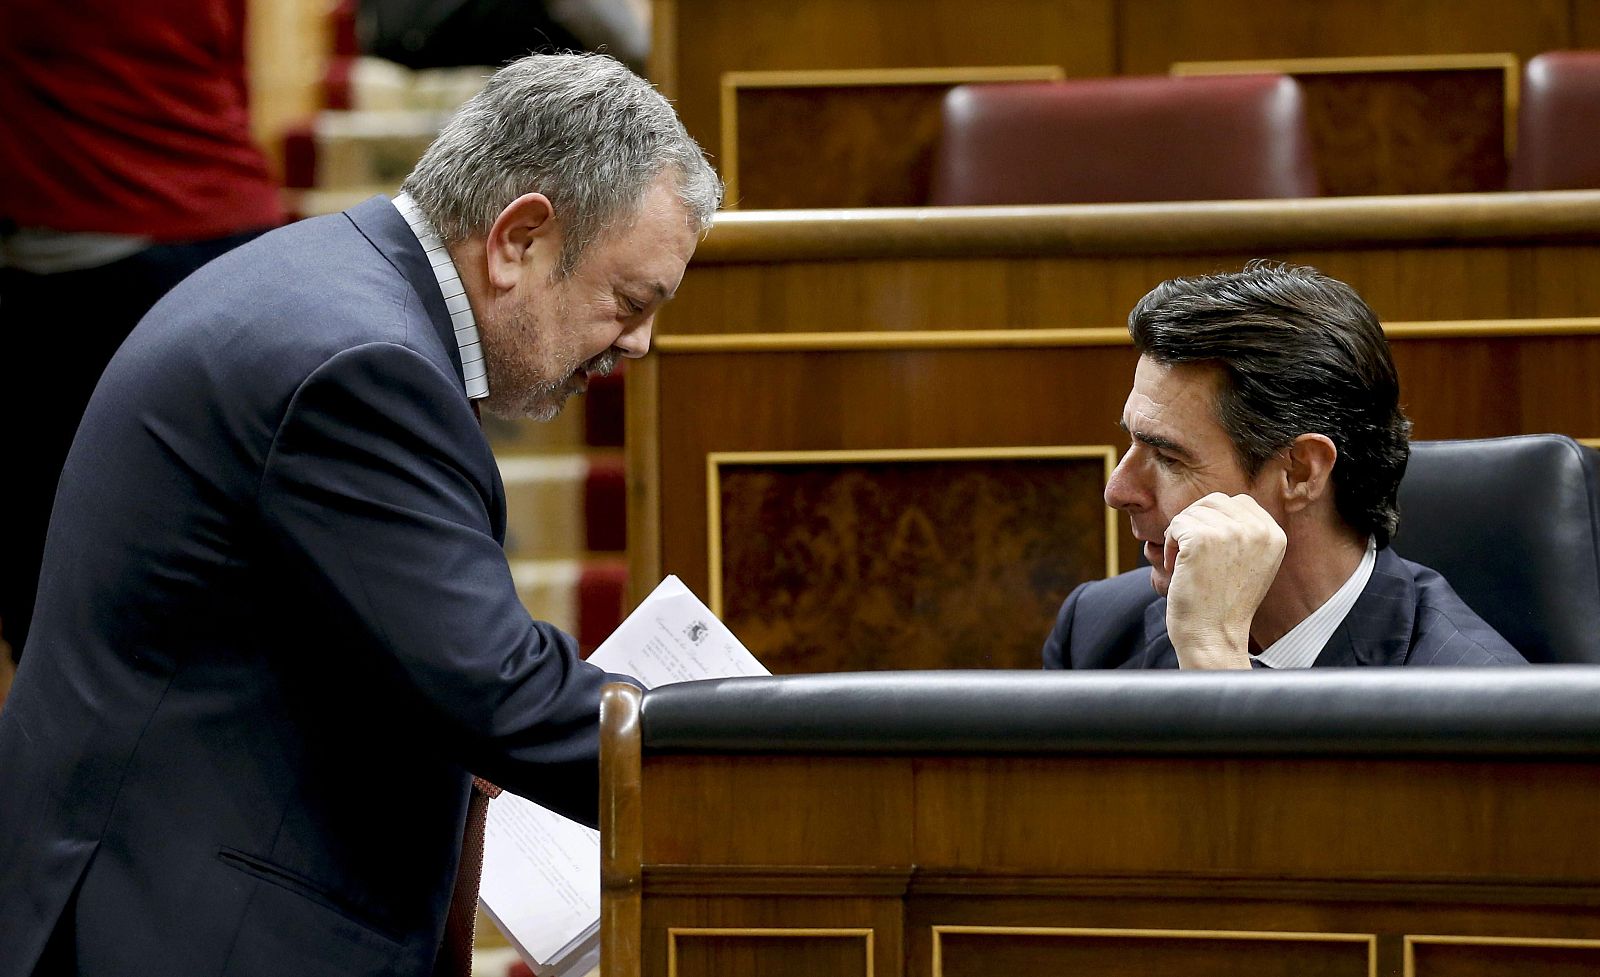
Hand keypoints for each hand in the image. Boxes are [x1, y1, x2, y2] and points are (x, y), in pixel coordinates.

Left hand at [1162, 493, 1285, 668]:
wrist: (1213, 635)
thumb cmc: (1224, 603)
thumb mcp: (1251, 562)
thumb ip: (1244, 532)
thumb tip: (1218, 505)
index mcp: (1274, 534)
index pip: (1238, 502)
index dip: (1215, 521)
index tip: (1211, 551)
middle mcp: (1258, 529)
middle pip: (1214, 502)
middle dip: (1196, 523)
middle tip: (1192, 555)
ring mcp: (1230, 532)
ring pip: (1192, 512)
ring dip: (1181, 536)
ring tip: (1186, 564)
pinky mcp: (1202, 539)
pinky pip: (1175, 525)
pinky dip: (1169, 545)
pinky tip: (1178, 568)